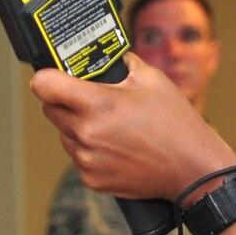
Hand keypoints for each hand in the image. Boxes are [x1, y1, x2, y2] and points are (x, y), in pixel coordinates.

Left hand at [31, 52, 235, 201]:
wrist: (191, 169)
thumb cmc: (176, 126)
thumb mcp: (152, 79)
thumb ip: (120, 63)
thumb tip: (103, 55)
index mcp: (98, 105)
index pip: (44, 85)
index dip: (47, 77)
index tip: (55, 77)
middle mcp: (87, 134)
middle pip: (50, 109)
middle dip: (65, 101)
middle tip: (91, 100)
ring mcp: (87, 160)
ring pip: (63, 134)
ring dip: (77, 126)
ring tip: (110, 125)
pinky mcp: (91, 179)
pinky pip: (77, 156)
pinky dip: (89, 149)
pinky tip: (114, 146)